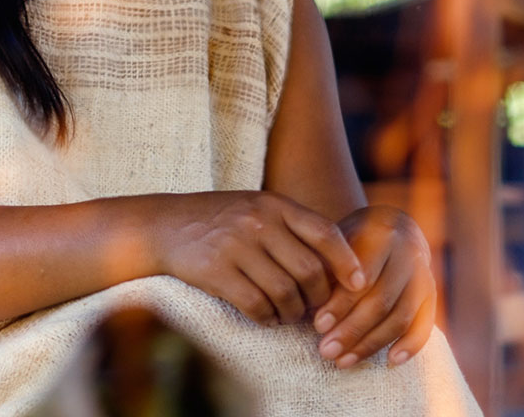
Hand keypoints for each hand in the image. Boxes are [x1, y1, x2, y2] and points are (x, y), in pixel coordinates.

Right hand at [160, 191, 366, 326]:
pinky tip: (266, 317)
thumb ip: (293, 228)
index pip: (324, 232)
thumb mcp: (257, 208)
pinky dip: (268, 318)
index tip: (358, 284)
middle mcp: (257, 222)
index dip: (347, 262)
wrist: (165, 225)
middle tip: (315, 309)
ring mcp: (235, 246)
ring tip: (289, 315)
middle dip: (320, 298)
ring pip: (286, 293)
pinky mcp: (216, 271)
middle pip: (309, 271)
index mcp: (273, 204)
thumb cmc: (220, 220)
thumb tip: (342, 266)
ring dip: (293, 313)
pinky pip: (256, 305)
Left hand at [313, 205, 434, 368]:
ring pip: (400, 317)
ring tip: (343, 361)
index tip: (318, 325)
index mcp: (380, 234)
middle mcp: (408, 253)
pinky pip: (425, 325)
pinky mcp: (432, 294)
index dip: (340, 304)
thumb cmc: (352, 238)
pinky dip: (410, 346)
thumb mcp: (336, 241)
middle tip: (326, 350)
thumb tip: (312, 310)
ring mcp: (424, 275)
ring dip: (371, 344)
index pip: (361, 277)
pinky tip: (390, 361)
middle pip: (381, 301)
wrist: (391, 225)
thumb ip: (329, 268)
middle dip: (351, 330)